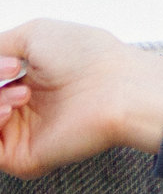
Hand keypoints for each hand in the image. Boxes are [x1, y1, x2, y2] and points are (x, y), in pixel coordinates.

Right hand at [0, 19, 162, 179]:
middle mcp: (20, 109)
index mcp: (23, 82)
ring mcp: (21, 134)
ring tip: (21, 94)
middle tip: (13, 72)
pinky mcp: (24, 157)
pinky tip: (7, 112)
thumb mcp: (32, 35)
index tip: (12, 62)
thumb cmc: (90, 57)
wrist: (120, 85)